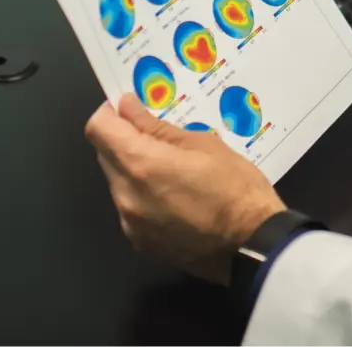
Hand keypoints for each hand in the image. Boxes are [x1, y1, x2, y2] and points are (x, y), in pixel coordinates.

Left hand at [85, 94, 285, 284]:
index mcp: (141, 164)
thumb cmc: (236, 187)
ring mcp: (130, 224)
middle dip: (124, 140)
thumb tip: (127, 107)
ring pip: (118, 183)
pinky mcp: (140, 243)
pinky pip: (130, 209)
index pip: (98, 129)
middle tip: (159, 137)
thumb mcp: (203, 144)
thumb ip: (157, 127)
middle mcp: (126, 195)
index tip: (131, 109)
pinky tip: (176, 199)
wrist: (253, 245)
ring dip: (134, 170)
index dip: (110, 113)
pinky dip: (143, 196)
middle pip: (105, 156)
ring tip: (174, 171)